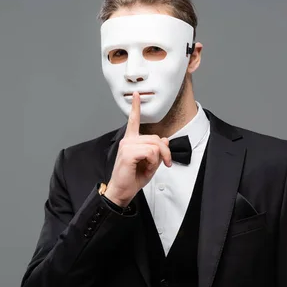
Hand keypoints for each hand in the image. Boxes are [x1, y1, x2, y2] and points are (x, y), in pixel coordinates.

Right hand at [104, 92, 171, 206]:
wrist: (122, 191)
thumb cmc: (132, 179)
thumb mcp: (150, 164)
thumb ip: (157, 151)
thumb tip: (164, 140)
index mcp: (130, 141)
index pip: (133, 120)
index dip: (136, 107)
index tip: (137, 95)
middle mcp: (128, 140)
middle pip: (156, 138)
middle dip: (165, 152)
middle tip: (165, 163)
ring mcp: (127, 145)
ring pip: (154, 145)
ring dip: (158, 159)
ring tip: (149, 167)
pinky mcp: (128, 153)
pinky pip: (150, 152)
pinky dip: (153, 162)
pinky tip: (145, 167)